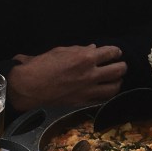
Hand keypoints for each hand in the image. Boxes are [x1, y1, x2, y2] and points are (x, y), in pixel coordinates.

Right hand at [8, 44, 126, 110]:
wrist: (29, 86)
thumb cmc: (42, 64)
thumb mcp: (61, 51)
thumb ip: (80, 50)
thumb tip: (93, 48)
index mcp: (86, 57)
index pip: (111, 52)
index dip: (116, 52)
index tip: (116, 53)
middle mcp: (91, 74)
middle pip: (118, 70)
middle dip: (122, 66)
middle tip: (121, 65)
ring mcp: (88, 90)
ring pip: (114, 87)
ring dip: (118, 82)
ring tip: (116, 79)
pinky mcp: (83, 101)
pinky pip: (102, 99)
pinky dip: (106, 95)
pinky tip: (105, 91)